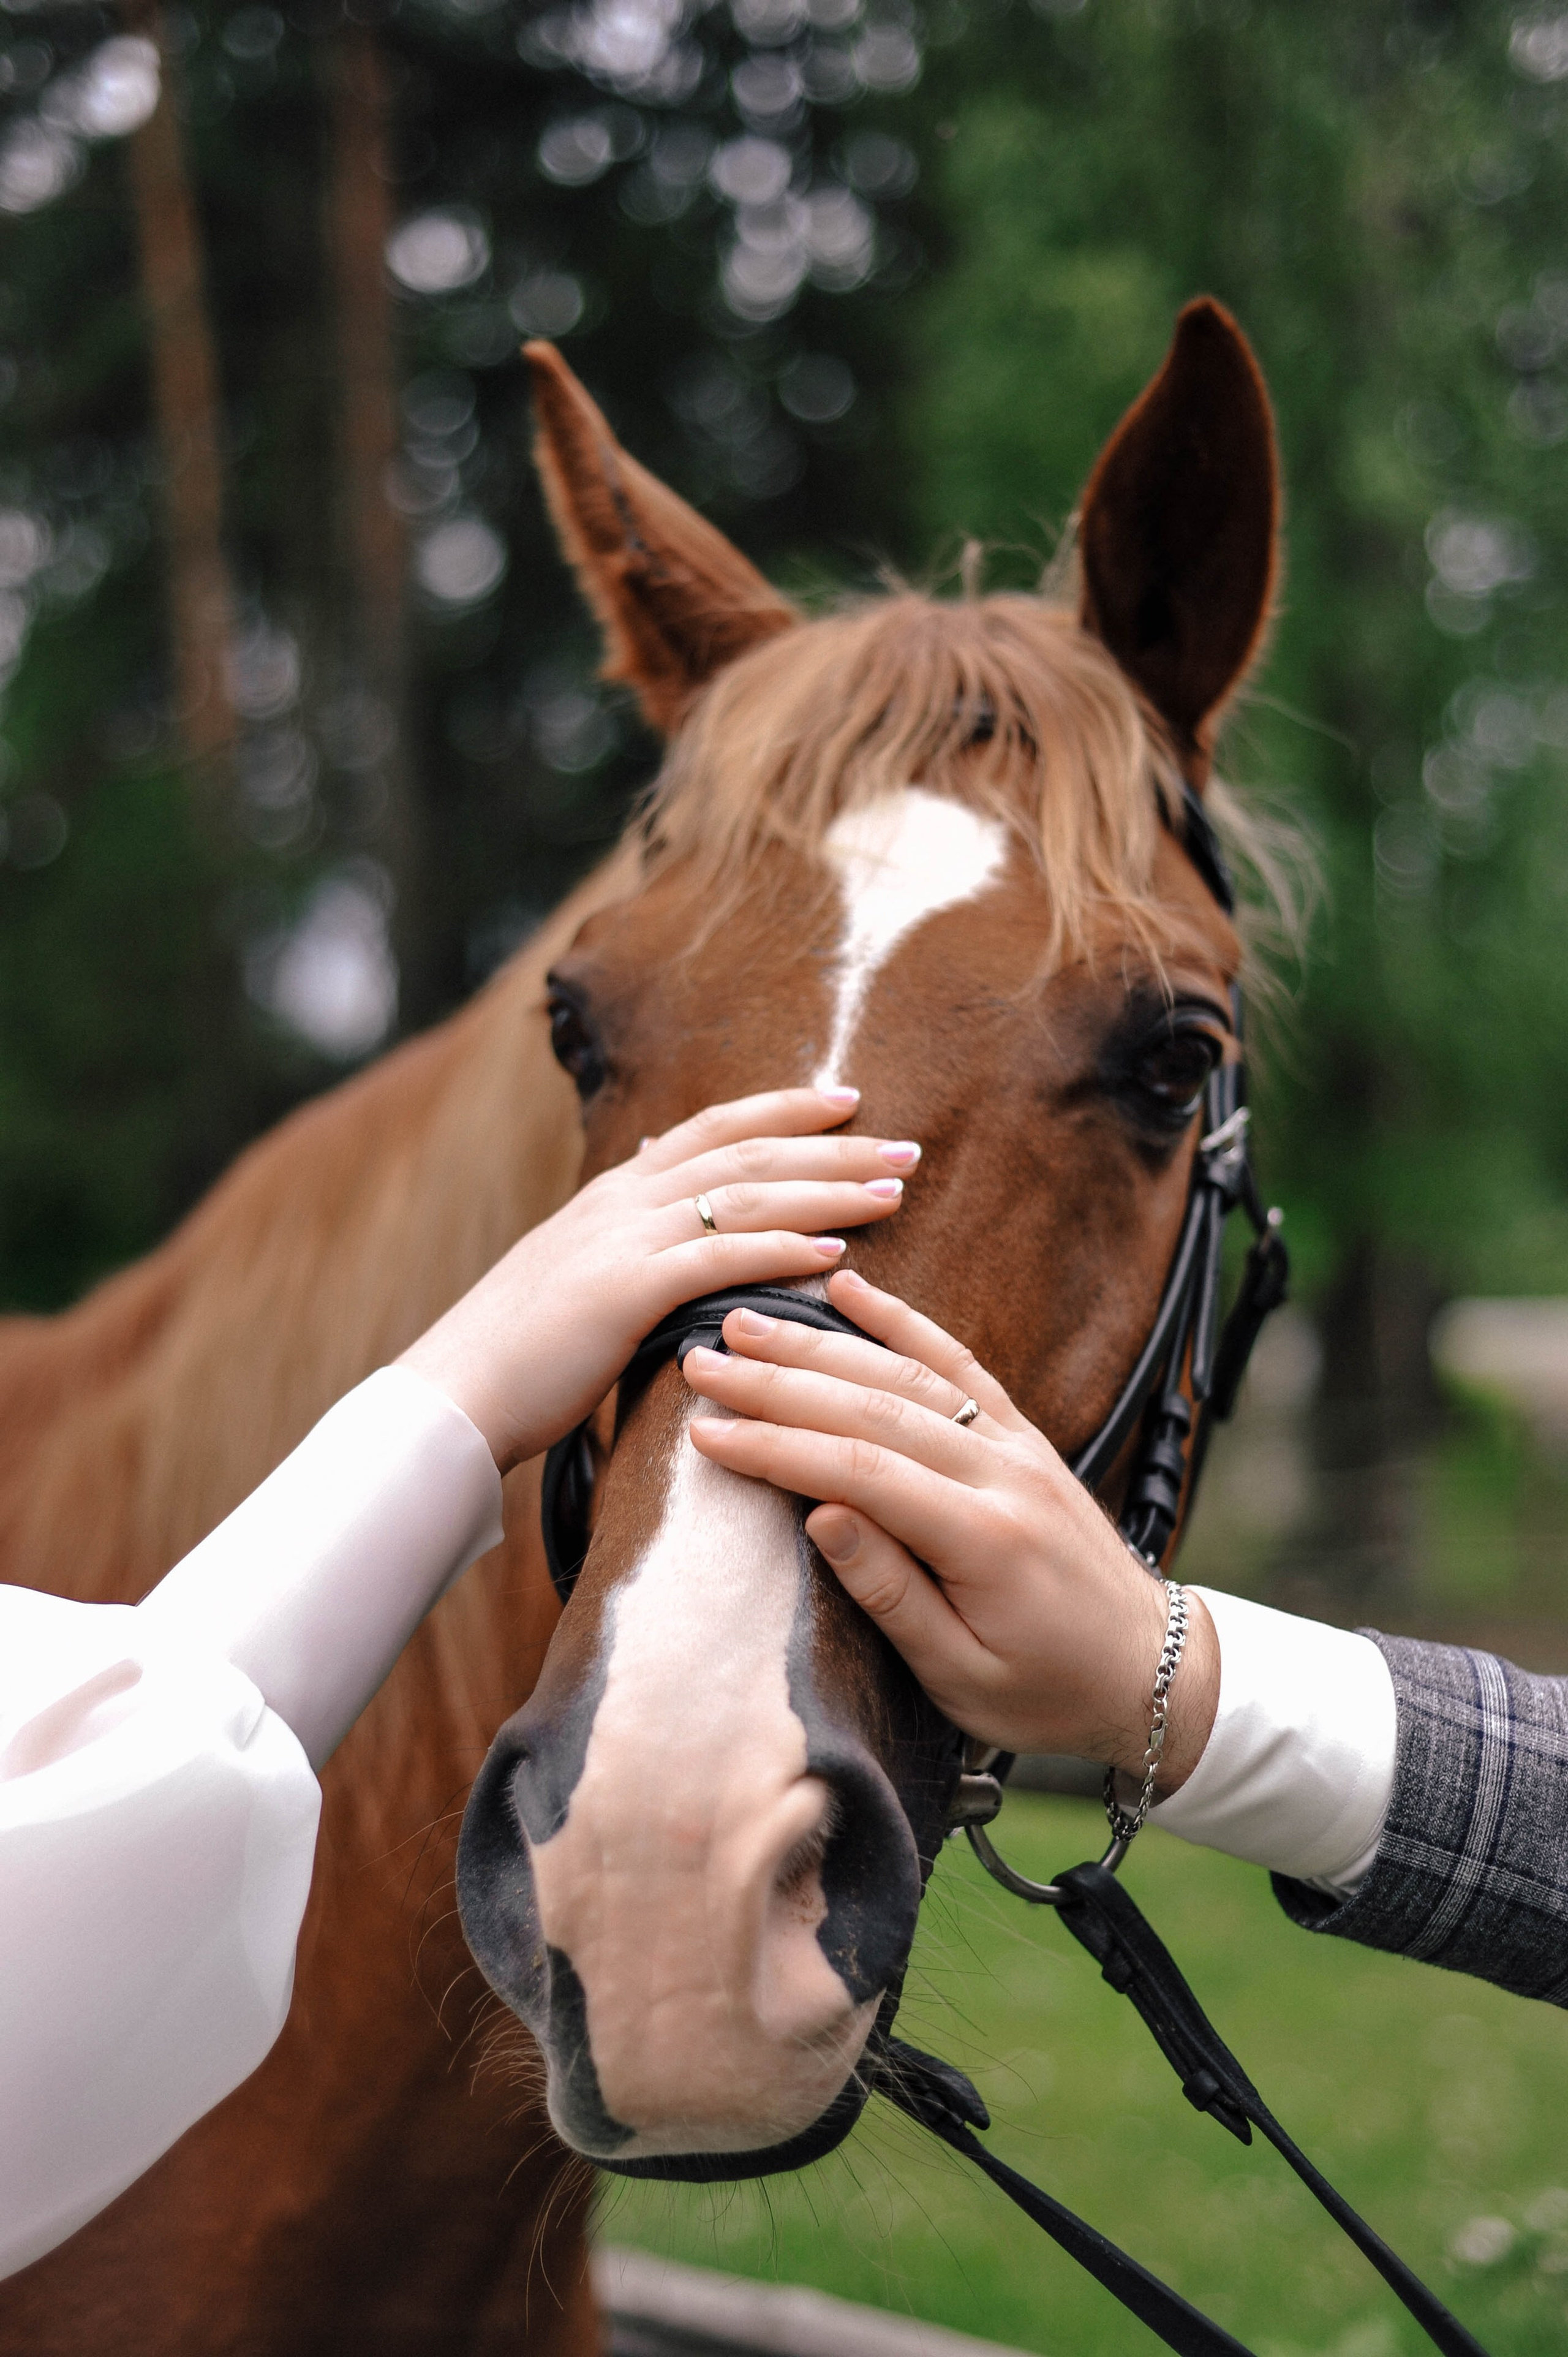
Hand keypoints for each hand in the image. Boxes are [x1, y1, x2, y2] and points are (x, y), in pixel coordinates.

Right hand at [398, 1088, 917, 1472]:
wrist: (455, 1391)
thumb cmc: (518, 1350)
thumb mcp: (574, 1272)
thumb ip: (623, 1235)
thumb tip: (659, 1197)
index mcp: (613, 1192)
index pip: (712, 1129)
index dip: (782, 1110)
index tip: (846, 1100)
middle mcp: (621, 1200)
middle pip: (744, 1152)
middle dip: (831, 1145)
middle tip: (905, 1142)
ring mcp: (621, 1240)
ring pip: (743, 1196)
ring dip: (826, 1190)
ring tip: (892, 1191)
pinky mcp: (624, 1291)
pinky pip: (718, 1259)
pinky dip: (780, 1250)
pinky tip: (834, 1253)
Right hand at [682, 1270, 1218, 1792]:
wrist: (1152, 1668)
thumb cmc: (1048, 1690)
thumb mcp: (964, 1676)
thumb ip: (894, 1594)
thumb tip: (820, 1516)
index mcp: (986, 1541)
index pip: (862, 1475)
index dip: (776, 1449)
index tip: (705, 1433)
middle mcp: (1004, 1475)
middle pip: (874, 1411)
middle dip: (780, 1383)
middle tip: (701, 1362)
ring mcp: (1018, 1445)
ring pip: (908, 1376)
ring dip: (822, 1344)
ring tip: (745, 1324)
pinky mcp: (1023, 1434)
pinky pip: (957, 1362)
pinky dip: (902, 1321)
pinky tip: (851, 1288)